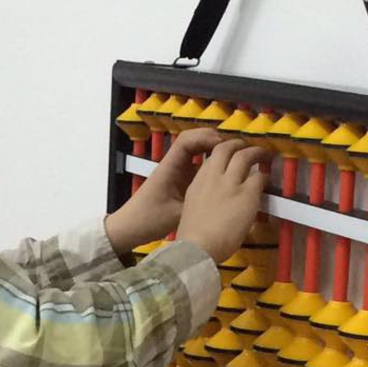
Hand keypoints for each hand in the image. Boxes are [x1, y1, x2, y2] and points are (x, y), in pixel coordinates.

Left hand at [105, 129, 268, 256]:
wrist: (130, 227)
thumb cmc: (149, 219)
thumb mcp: (176, 214)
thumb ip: (199, 204)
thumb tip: (227, 198)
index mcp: (169, 167)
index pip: (187, 141)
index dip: (206, 139)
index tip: (224, 146)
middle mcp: (172, 164)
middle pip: (194, 141)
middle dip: (214, 140)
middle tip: (237, 148)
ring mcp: (175, 171)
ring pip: (196, 151)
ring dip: (213, 150)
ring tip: (235, 156)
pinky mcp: (178, 180)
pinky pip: (196, 164)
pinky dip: (209, 162)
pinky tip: (224, 171)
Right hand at [177, 138, 268, 262]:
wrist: (198, 247)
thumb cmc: (193, 236)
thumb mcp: (193, 208)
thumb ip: (205, 196)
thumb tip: (217, 198)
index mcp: (198, 182)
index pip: (211, 158)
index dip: (222, 152)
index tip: (229, 154)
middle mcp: (213, 177)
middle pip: (225, 149)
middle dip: (238, 144)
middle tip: (247, 146)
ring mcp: (230, 184)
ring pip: (244, 157)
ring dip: (256, 153)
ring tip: (264, 154)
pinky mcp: (246, 195)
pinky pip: (258, 178)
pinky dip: (263, 176)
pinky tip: (266, 179)